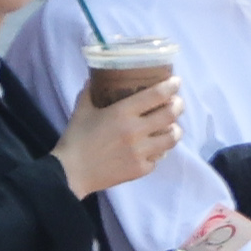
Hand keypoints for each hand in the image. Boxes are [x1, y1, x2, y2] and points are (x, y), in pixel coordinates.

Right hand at [52, 75, 183, 196]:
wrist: (71, 172)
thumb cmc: (76, 138)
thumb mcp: (82, 110)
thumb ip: (90, 92)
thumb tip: (95, 78)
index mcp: (122, 113)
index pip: (156, 95)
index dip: (171, 87)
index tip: (176, 82)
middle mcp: (136, 131)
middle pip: (171, 114)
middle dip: (178, 105)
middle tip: (176, 103)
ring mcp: (140, 152)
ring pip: (172, 138)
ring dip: (175, 129)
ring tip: (172, 126)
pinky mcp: (141, 169)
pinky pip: (159, 157)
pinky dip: (160, 151)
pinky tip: (155, 148)